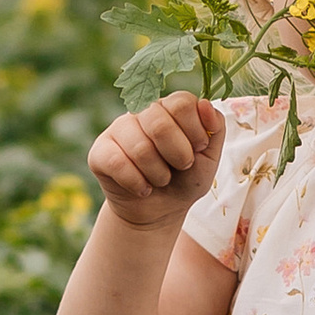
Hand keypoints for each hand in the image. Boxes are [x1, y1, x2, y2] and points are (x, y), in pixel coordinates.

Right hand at [88, 92, 225, 232]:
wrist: (159, 212)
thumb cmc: (185, 180)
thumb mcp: (209, 157)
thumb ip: (215, 128)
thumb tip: (205, 104)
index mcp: (170, 107)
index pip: (182, 102)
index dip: (195, 131)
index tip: (198, 149)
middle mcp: (142, 111)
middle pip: (159, 122)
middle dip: (178, 154)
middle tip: (181, 167)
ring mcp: (118, 129)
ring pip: (140, 147)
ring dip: (158, 174)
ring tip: (160, 180)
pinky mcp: (100, 151)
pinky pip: (117, 163)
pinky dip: (137, 183)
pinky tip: (142, 188)